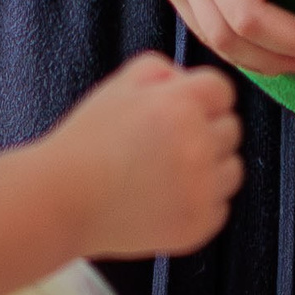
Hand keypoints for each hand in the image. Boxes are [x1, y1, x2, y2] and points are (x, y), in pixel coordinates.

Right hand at [52, 53, 243, 258]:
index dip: (200, 99)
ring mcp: (201, 189)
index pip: (222, 91)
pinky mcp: (198, 224)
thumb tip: (190, 81)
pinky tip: (163, 198)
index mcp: (181, 105)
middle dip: (205, 131)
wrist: (62, 200)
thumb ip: (163, 70)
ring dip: (209, 168)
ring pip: (232, 170)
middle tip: (165, 144)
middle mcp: (198, 146)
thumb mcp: (119, 85)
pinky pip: (220, 206)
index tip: (178, 112)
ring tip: (165, 173)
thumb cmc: (88, 142)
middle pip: (231, 129)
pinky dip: (198, 202)